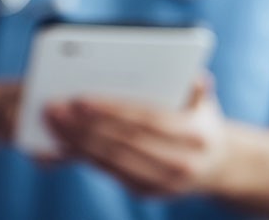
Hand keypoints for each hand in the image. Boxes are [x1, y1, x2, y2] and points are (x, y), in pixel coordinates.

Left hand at [45, 80, 229, 195]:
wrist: (215, 165)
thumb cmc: (197, 122)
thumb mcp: (203, 103)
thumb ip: (195, 88)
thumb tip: (196, 76)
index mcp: (194, 134)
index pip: (145, 119)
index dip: (111, 110)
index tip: (79, 100)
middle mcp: (182, 162)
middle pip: (123, 141)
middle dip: (84, 125)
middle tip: (54, 109)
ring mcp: (164, 182)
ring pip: (112, 160)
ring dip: (76, 142)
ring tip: (53, 123)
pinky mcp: (147, 192)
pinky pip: (109, 173)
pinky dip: (84, 157)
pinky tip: (63, 142)